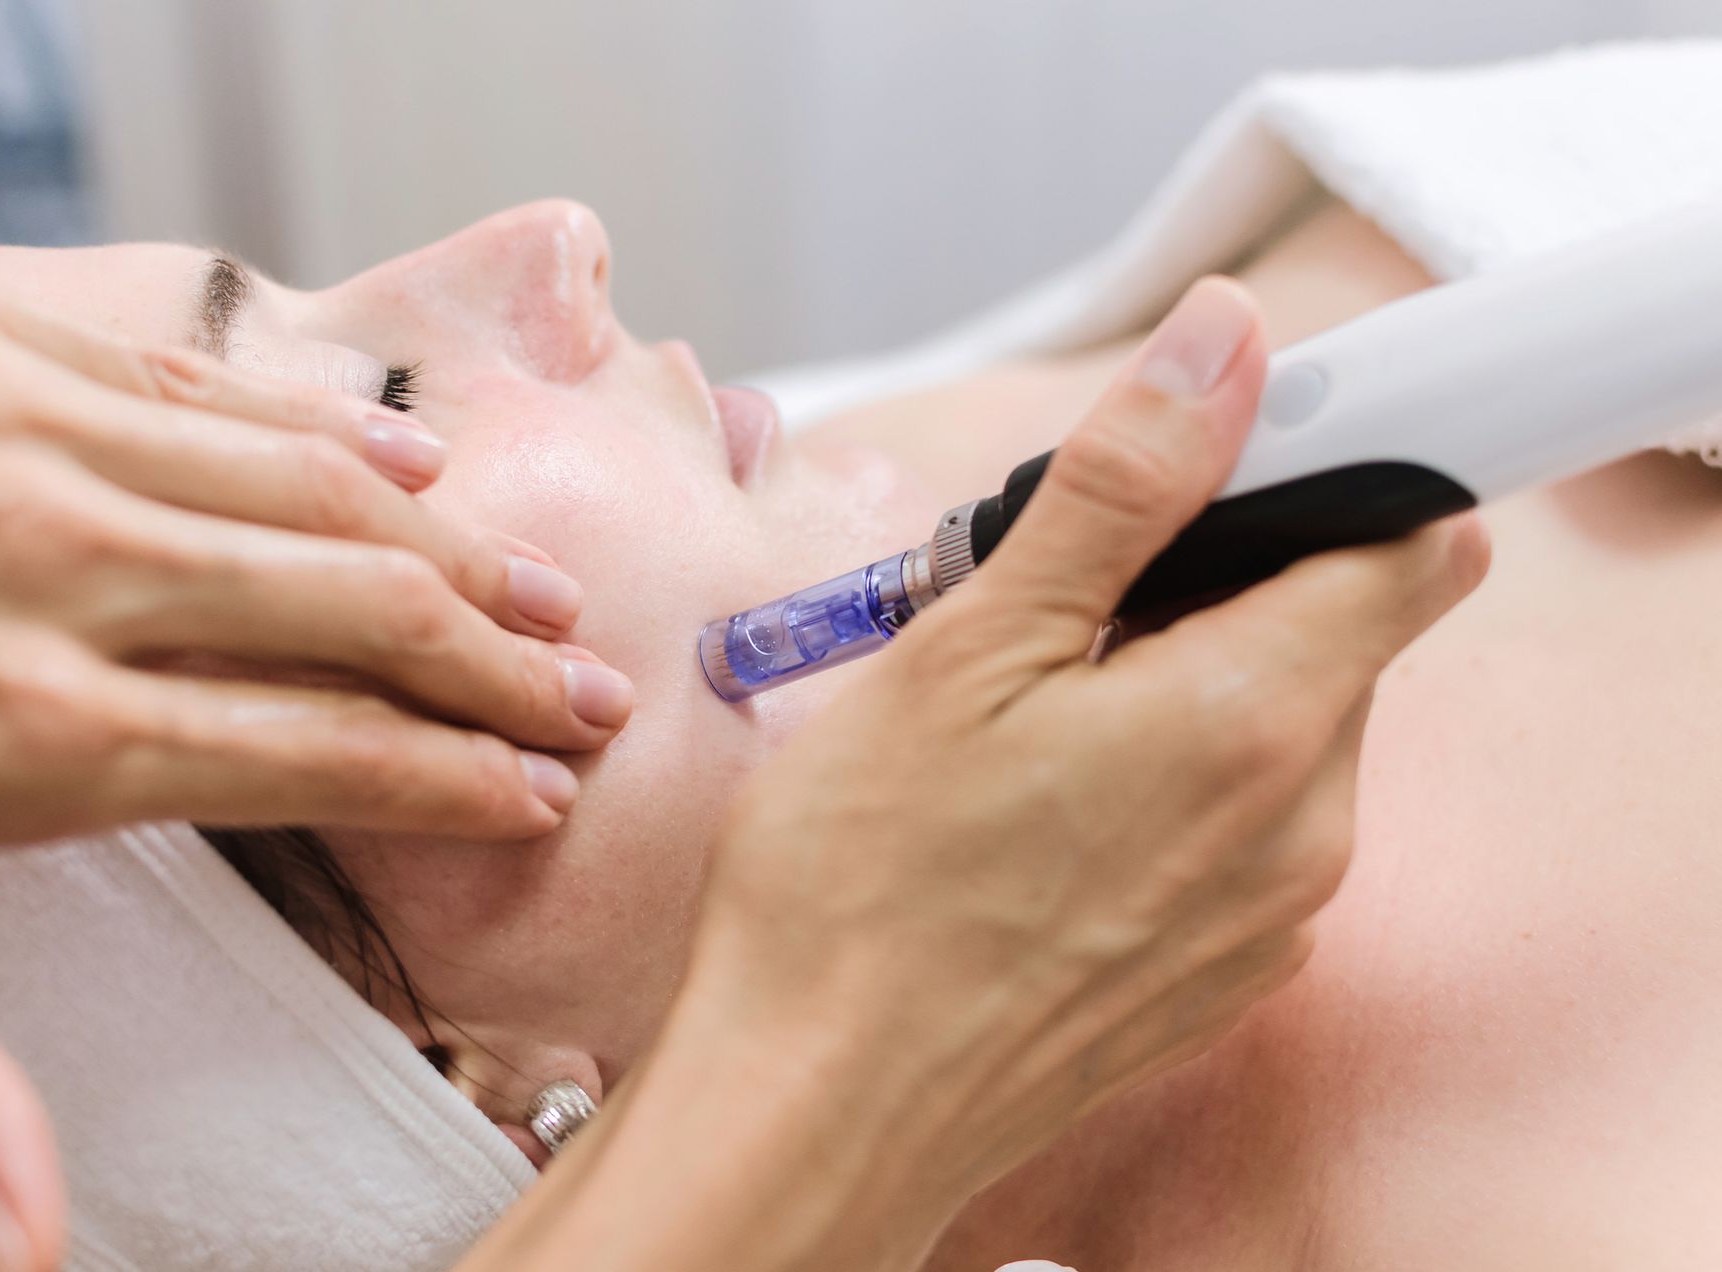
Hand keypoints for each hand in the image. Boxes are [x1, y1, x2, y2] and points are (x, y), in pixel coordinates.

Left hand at [0, 289, 631, 857]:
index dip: (449, 783)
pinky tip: (406, 466)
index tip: (540, 802)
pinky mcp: (3, 349)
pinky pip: (215, 390)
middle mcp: (72, 577)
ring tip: (548, 601)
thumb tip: (22, 1253)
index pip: (313, 754)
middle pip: (357, 619)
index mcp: (28, 734)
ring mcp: (44, 446)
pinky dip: (329, 435)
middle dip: (499, 673)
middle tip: (600, 704)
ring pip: (315, 500)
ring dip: (452, 556)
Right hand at [679, 278, 1487, 1251]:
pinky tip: (1045, 812)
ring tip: (1031, 718)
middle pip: (1333, 633)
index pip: (1410, 546)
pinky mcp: (1223, 968)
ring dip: (1186, 687)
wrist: (818, 1106)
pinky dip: (1174, 785)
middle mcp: (1301, 826)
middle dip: (1220, 585)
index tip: (1228, 467)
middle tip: (1062, 608)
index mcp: (1254, 721)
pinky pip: (1245, 829)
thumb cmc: (862, 885)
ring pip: (1282, 732)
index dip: (1339, 478)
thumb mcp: (972, 647)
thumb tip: (1227, 347)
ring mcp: (1269, 912)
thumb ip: (1122, 491)